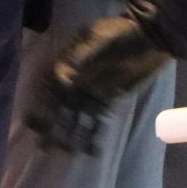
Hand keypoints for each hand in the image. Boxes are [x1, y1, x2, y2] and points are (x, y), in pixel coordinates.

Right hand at [26, 4, 174, 153]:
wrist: (151, 37)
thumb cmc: (121, 34)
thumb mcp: (98, 40)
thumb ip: (79, 59)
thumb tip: (61, 80)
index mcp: (67, 63)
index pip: (47, 88)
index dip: (39, 106)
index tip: (35, 126)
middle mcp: (74, 80)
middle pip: (57, 108)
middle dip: (51, 128)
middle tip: (46, 149)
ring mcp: (89, 92)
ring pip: (75, 118)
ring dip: (71, 136)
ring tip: (70, 153)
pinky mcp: (106, 100)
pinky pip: (96, 122)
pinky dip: (93, 136)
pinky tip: (92, 152)